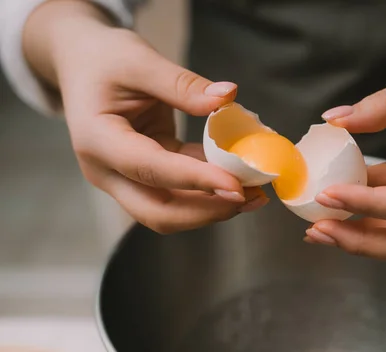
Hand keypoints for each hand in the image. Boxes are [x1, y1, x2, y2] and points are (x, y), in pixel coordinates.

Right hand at [23, 1, 267, 233]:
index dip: (195, 180)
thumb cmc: (104, 58)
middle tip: (250, 196)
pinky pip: (179, 192)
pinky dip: (209, 190)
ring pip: (170, 210)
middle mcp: (107, 170)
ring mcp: (124, 178)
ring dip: (212, 207)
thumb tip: (228, 98)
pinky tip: (239, 179)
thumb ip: (183, 84)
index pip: (150, 169)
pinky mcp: (145, 175)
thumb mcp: (140, 60)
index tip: (237, 185)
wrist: (82, 64)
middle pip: (157, 211)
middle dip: (206, 211)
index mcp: (97, 140)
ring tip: (255, 193)